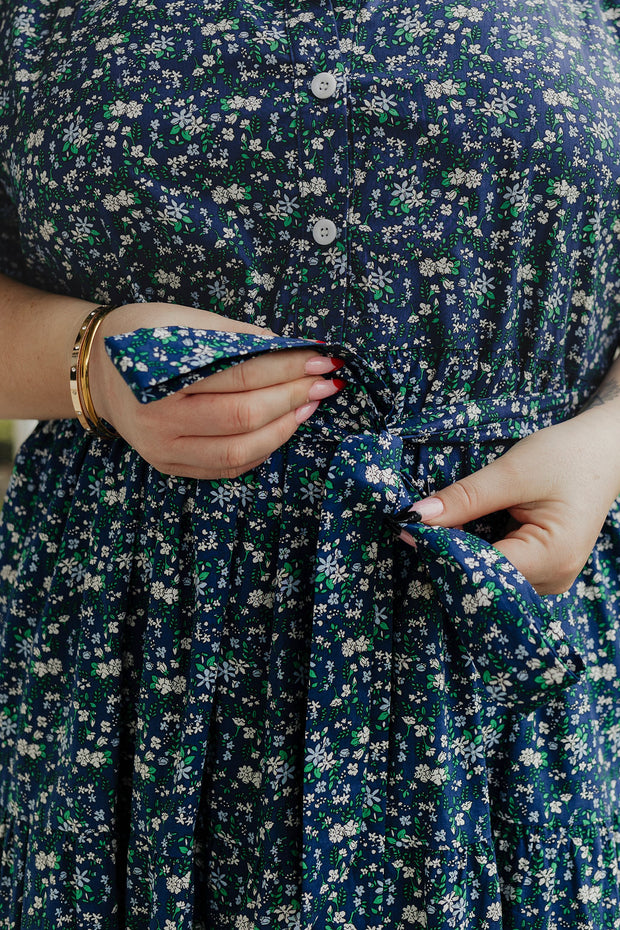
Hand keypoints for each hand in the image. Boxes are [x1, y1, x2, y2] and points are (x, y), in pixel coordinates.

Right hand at [88, 302, 343, 479]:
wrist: (98, 373)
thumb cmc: (144, 336)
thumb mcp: (181, 319)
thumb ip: (234, 335)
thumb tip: (289, 347)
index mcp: (162, 374)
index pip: (241, 375)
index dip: (287, 368)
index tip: (321, 360)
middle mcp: (161, 419)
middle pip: (245, 417)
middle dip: (293, 398)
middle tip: (324, 384)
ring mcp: (164, 449)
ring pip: (240, 451)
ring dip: (284, 429)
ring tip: (308, 406)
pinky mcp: (171, 466)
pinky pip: (227, 468)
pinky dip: (261, 450)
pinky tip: (281, 428)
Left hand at [402, 408, 619, 594]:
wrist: (603, 452)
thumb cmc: (566, 457)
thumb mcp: (511, 472)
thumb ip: (464, 498)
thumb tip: (415, 518)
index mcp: (552, 557)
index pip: (484, 570)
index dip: (443, 552)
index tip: (408, 531)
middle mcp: (552, 580)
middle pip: (484, 581)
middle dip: (447, 557)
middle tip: (411, 532)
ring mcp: (548, 580)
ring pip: (488, 580)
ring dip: (458, 556)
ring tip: (432, 532)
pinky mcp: (540, 571)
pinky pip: (498, 571)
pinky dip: (474, 554)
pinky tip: (454, 537)